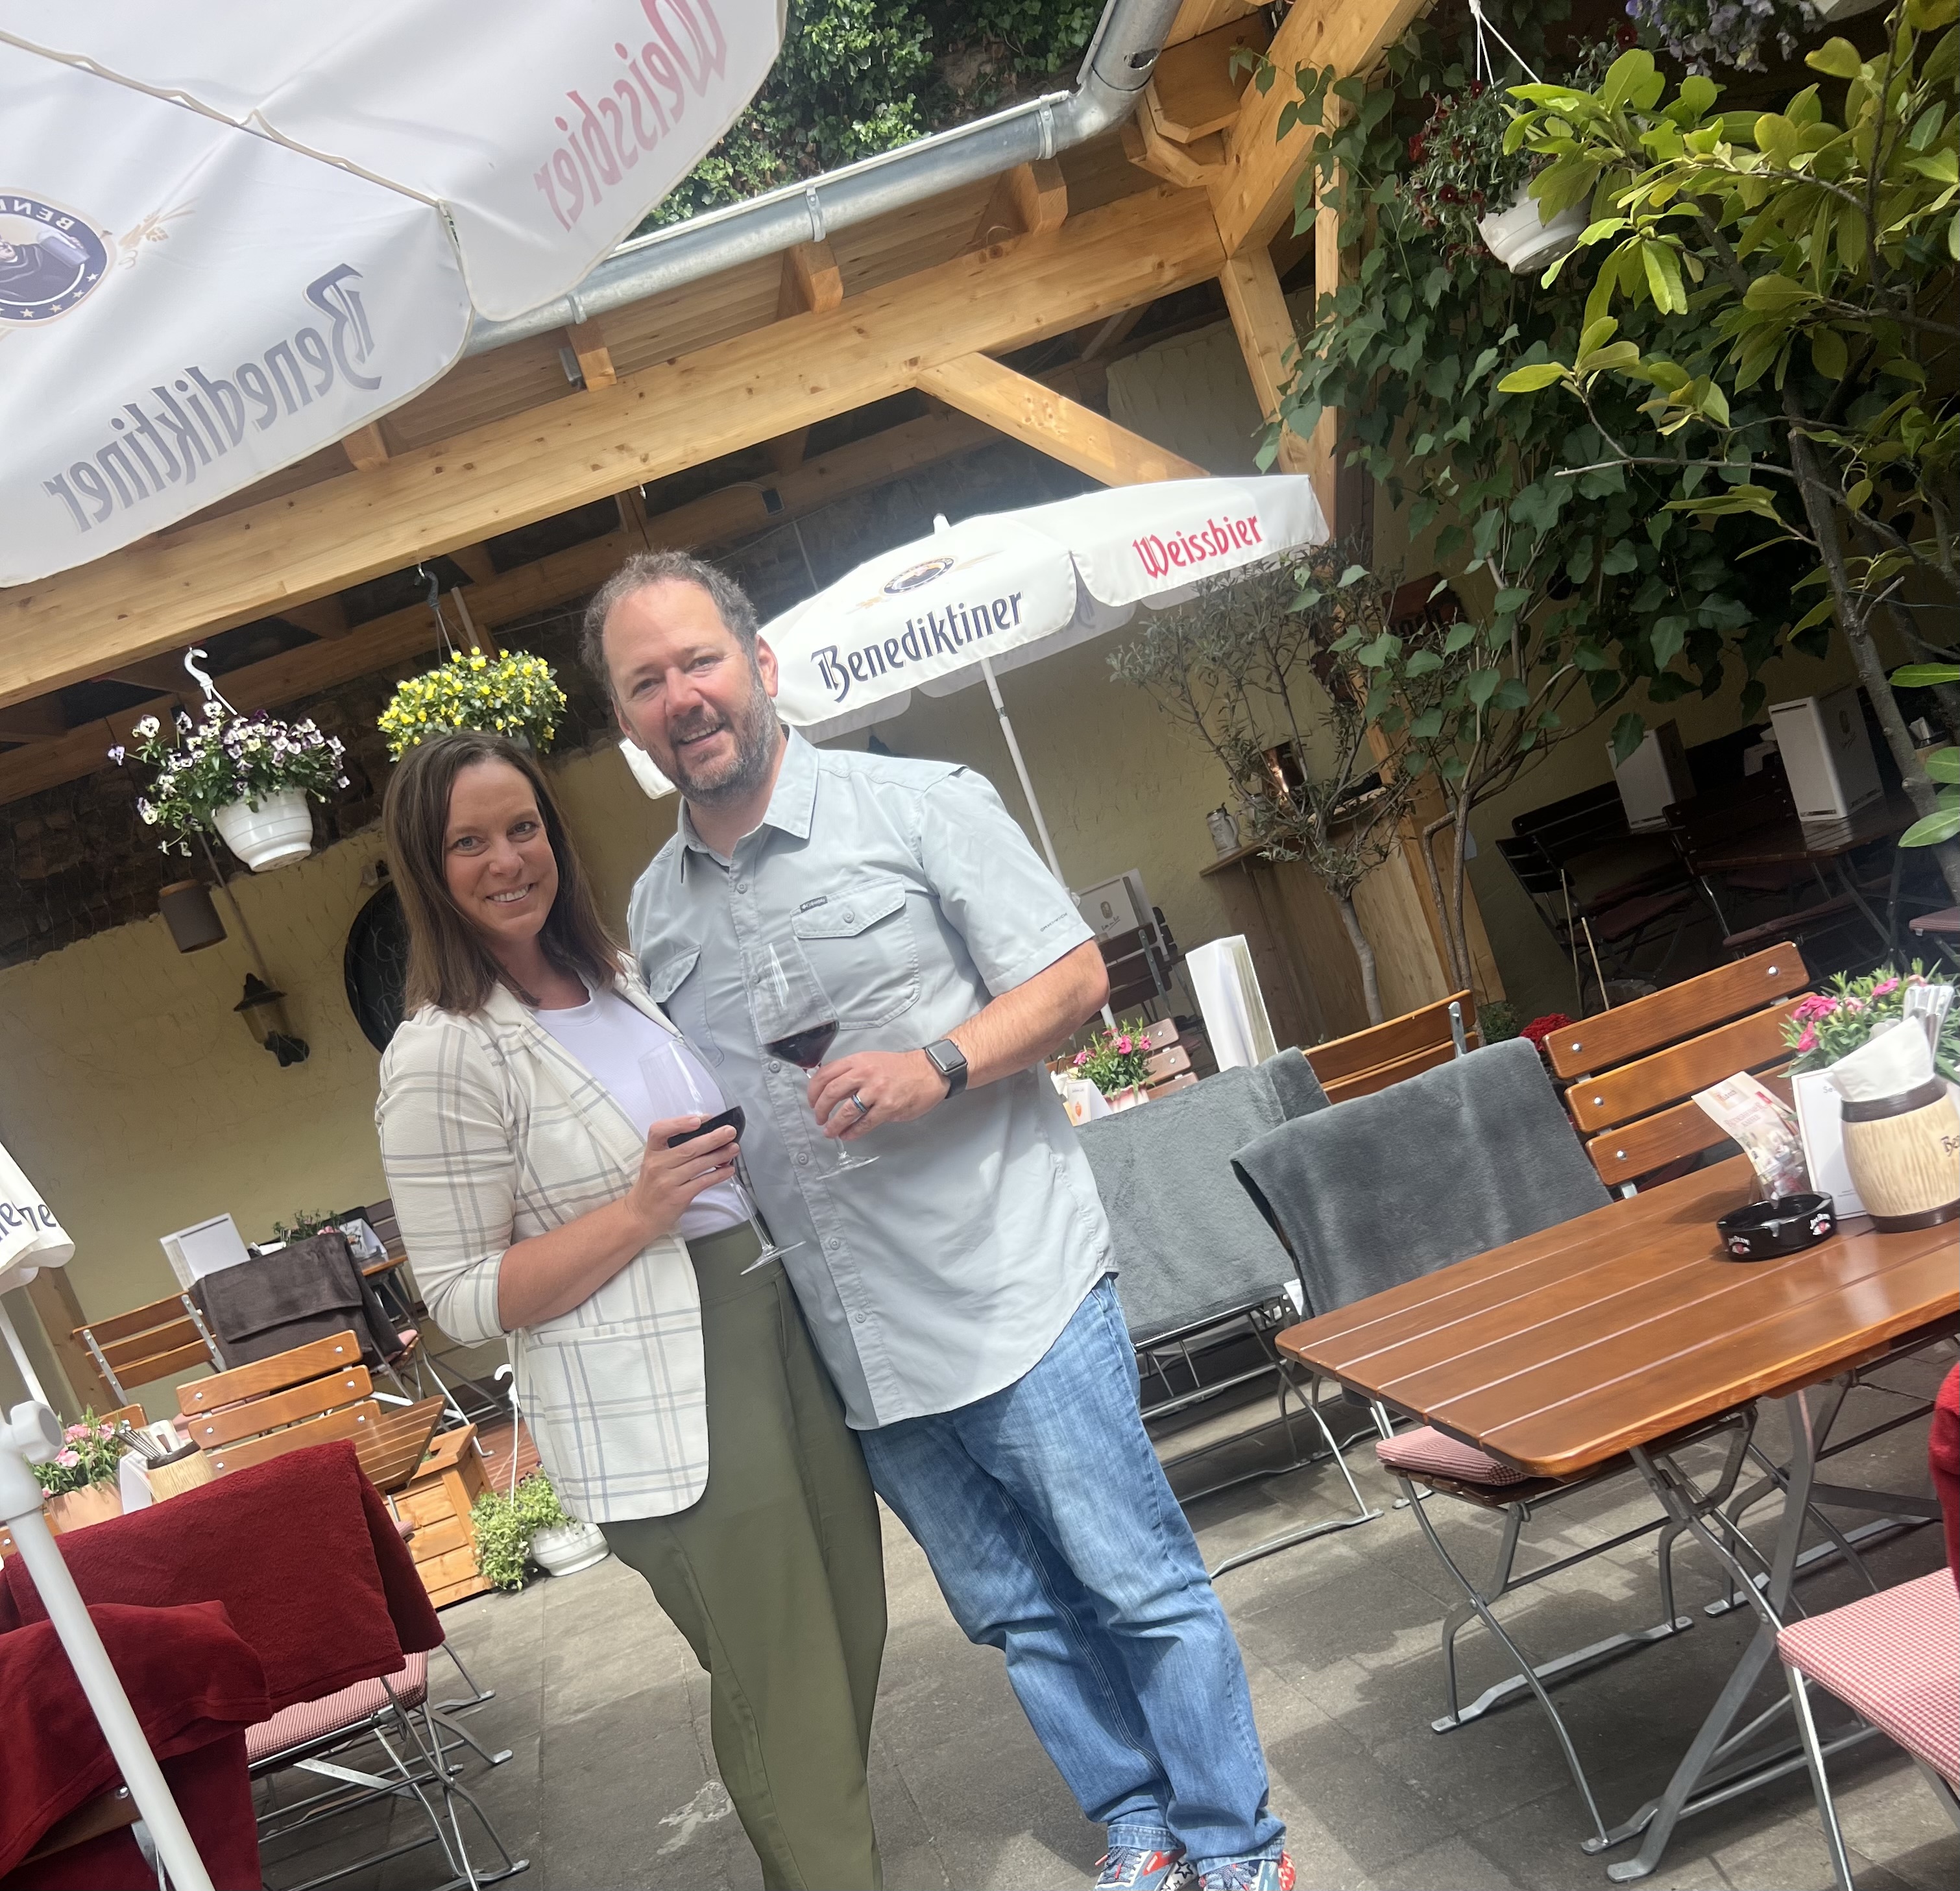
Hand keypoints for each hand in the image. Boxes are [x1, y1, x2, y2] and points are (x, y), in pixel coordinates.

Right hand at [622, 1115, 737, 1241]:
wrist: (641, 1215)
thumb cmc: (653, 1184)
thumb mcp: (655, 1162)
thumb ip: (674, 1148)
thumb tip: (707, 1132)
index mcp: (651, 1152)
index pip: (659, 1131)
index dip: (679, 1123)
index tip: (699, 1119)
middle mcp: (657, 1165)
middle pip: (688, 1148)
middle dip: (713, 1138)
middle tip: (730, 1131)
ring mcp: (667, 1182)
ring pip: (698, 1164)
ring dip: (720, 1155)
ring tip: (734, 1148)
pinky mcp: (678, 1197)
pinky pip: (702, 1182)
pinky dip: (718, 1175)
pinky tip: (728, 1170)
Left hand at [808, 1050, 948, 1139]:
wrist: (929, 1071)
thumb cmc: (900, 1068)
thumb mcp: (872, 1061)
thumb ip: (852, 1073)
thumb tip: (831, 1090)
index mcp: (858, 1061)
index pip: (825, 1074)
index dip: (813, 1091)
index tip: (811, 1101)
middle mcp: (865, 1073)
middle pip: (831, 1093)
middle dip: (820, 1109)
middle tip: (818, 1118)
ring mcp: (877, 1090)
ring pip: (845, 1111)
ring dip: (834, 1125)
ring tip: (830, 1131)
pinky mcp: (888, 1106)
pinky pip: (864, 1123)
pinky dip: (853, 1132)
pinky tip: (848, 1135)